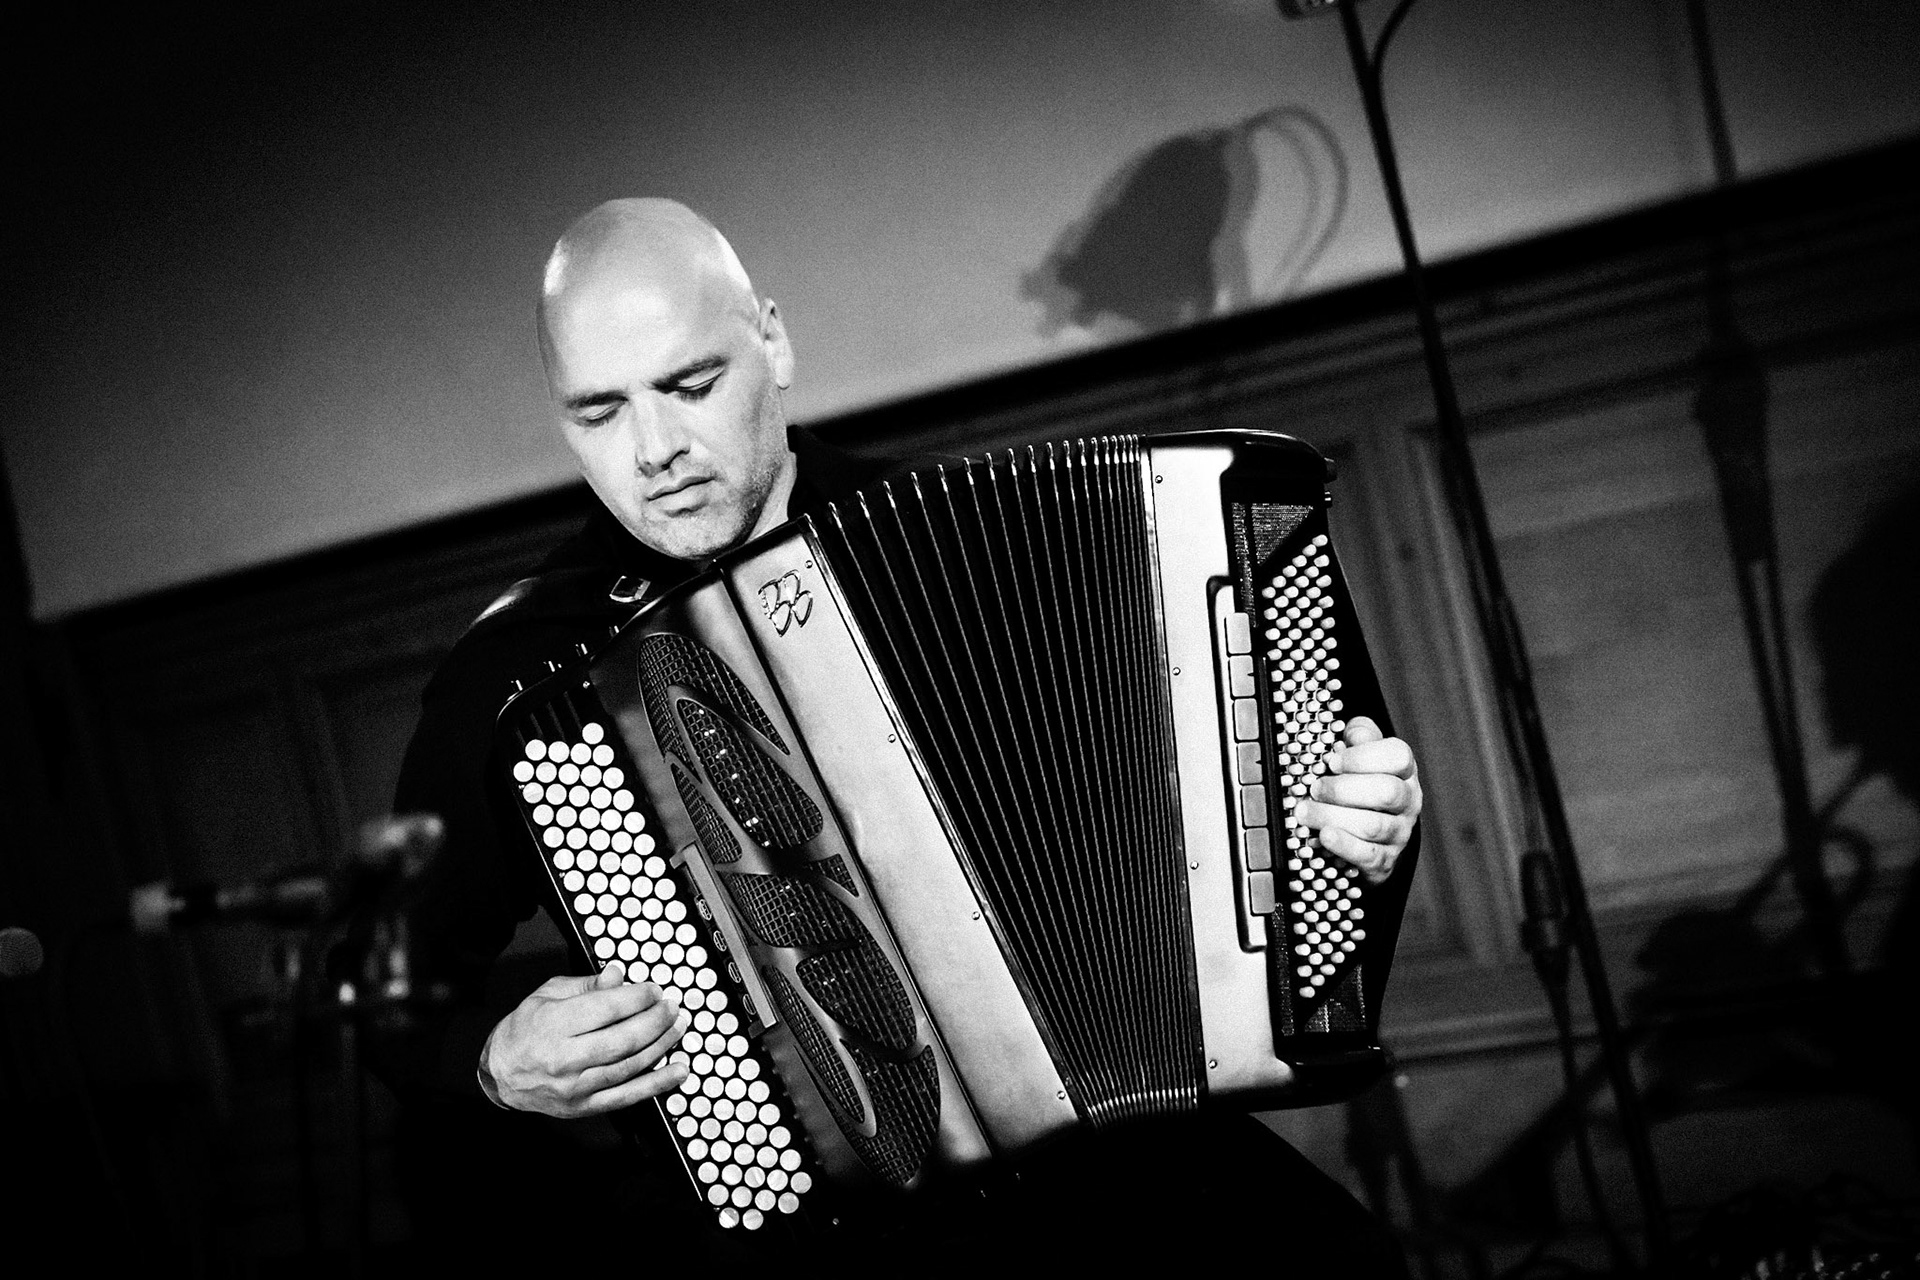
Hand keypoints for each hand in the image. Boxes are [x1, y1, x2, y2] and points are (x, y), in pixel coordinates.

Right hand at [479, 962, 691, 1116]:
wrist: (501, 1073)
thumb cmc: (526, 1029)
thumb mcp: (548, 995)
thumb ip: (586, 985)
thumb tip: (618, 975)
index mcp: (553, 1024)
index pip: (607, 1008)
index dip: (638, 997)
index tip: (654, 990)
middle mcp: (564, 1058)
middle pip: (623, 1038)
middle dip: (656, 1020)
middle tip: (672, 1007)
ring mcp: (576, 1086)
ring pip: (630, 1066)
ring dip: (662, 1045)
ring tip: (678, 1028)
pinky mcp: (585, 1106)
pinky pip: (628, 1096)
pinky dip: (658, 1084)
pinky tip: (678, 1071)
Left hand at [1293, 716, 1420, 884]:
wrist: (1368, 837)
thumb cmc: (1359, 787)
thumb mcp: (1359, 757)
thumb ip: (1358, 738)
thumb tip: (1354, 733)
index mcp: (1403, 770)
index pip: (1399, 756)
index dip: (1363, 756)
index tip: (1332, 761)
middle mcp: (1408, 801)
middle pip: (1387, 792)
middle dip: (1344, 789)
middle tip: (1314, 788)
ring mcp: (1400, 833)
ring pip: (1374, 826)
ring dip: (1333, 816)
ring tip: (1304, 812)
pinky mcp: (1385, 861)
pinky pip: (1369, 855)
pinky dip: (1344, 845)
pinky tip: (1324, 836)